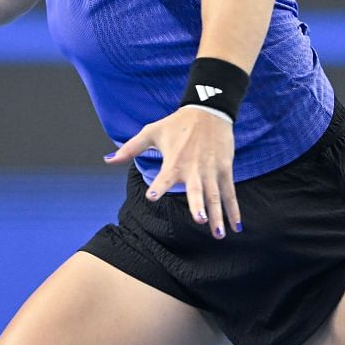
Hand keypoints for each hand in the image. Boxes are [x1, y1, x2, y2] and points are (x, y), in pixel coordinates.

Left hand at [106, 109, 241, 238]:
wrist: (208, 110)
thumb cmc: (177, 124)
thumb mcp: (151, 132)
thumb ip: (130, 149)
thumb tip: (108, 160)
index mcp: (174, 162)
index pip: (164, 177)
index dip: (158, 186)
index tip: (152, 197)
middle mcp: (193, 169)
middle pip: (197, 190)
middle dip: (199, 205)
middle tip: (201, 220)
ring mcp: (211, 170)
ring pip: (215, 196)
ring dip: (218, 215)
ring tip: (218, 234)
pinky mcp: (225, 169)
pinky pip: (230, 193)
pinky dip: (234, 210)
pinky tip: (236, 227)